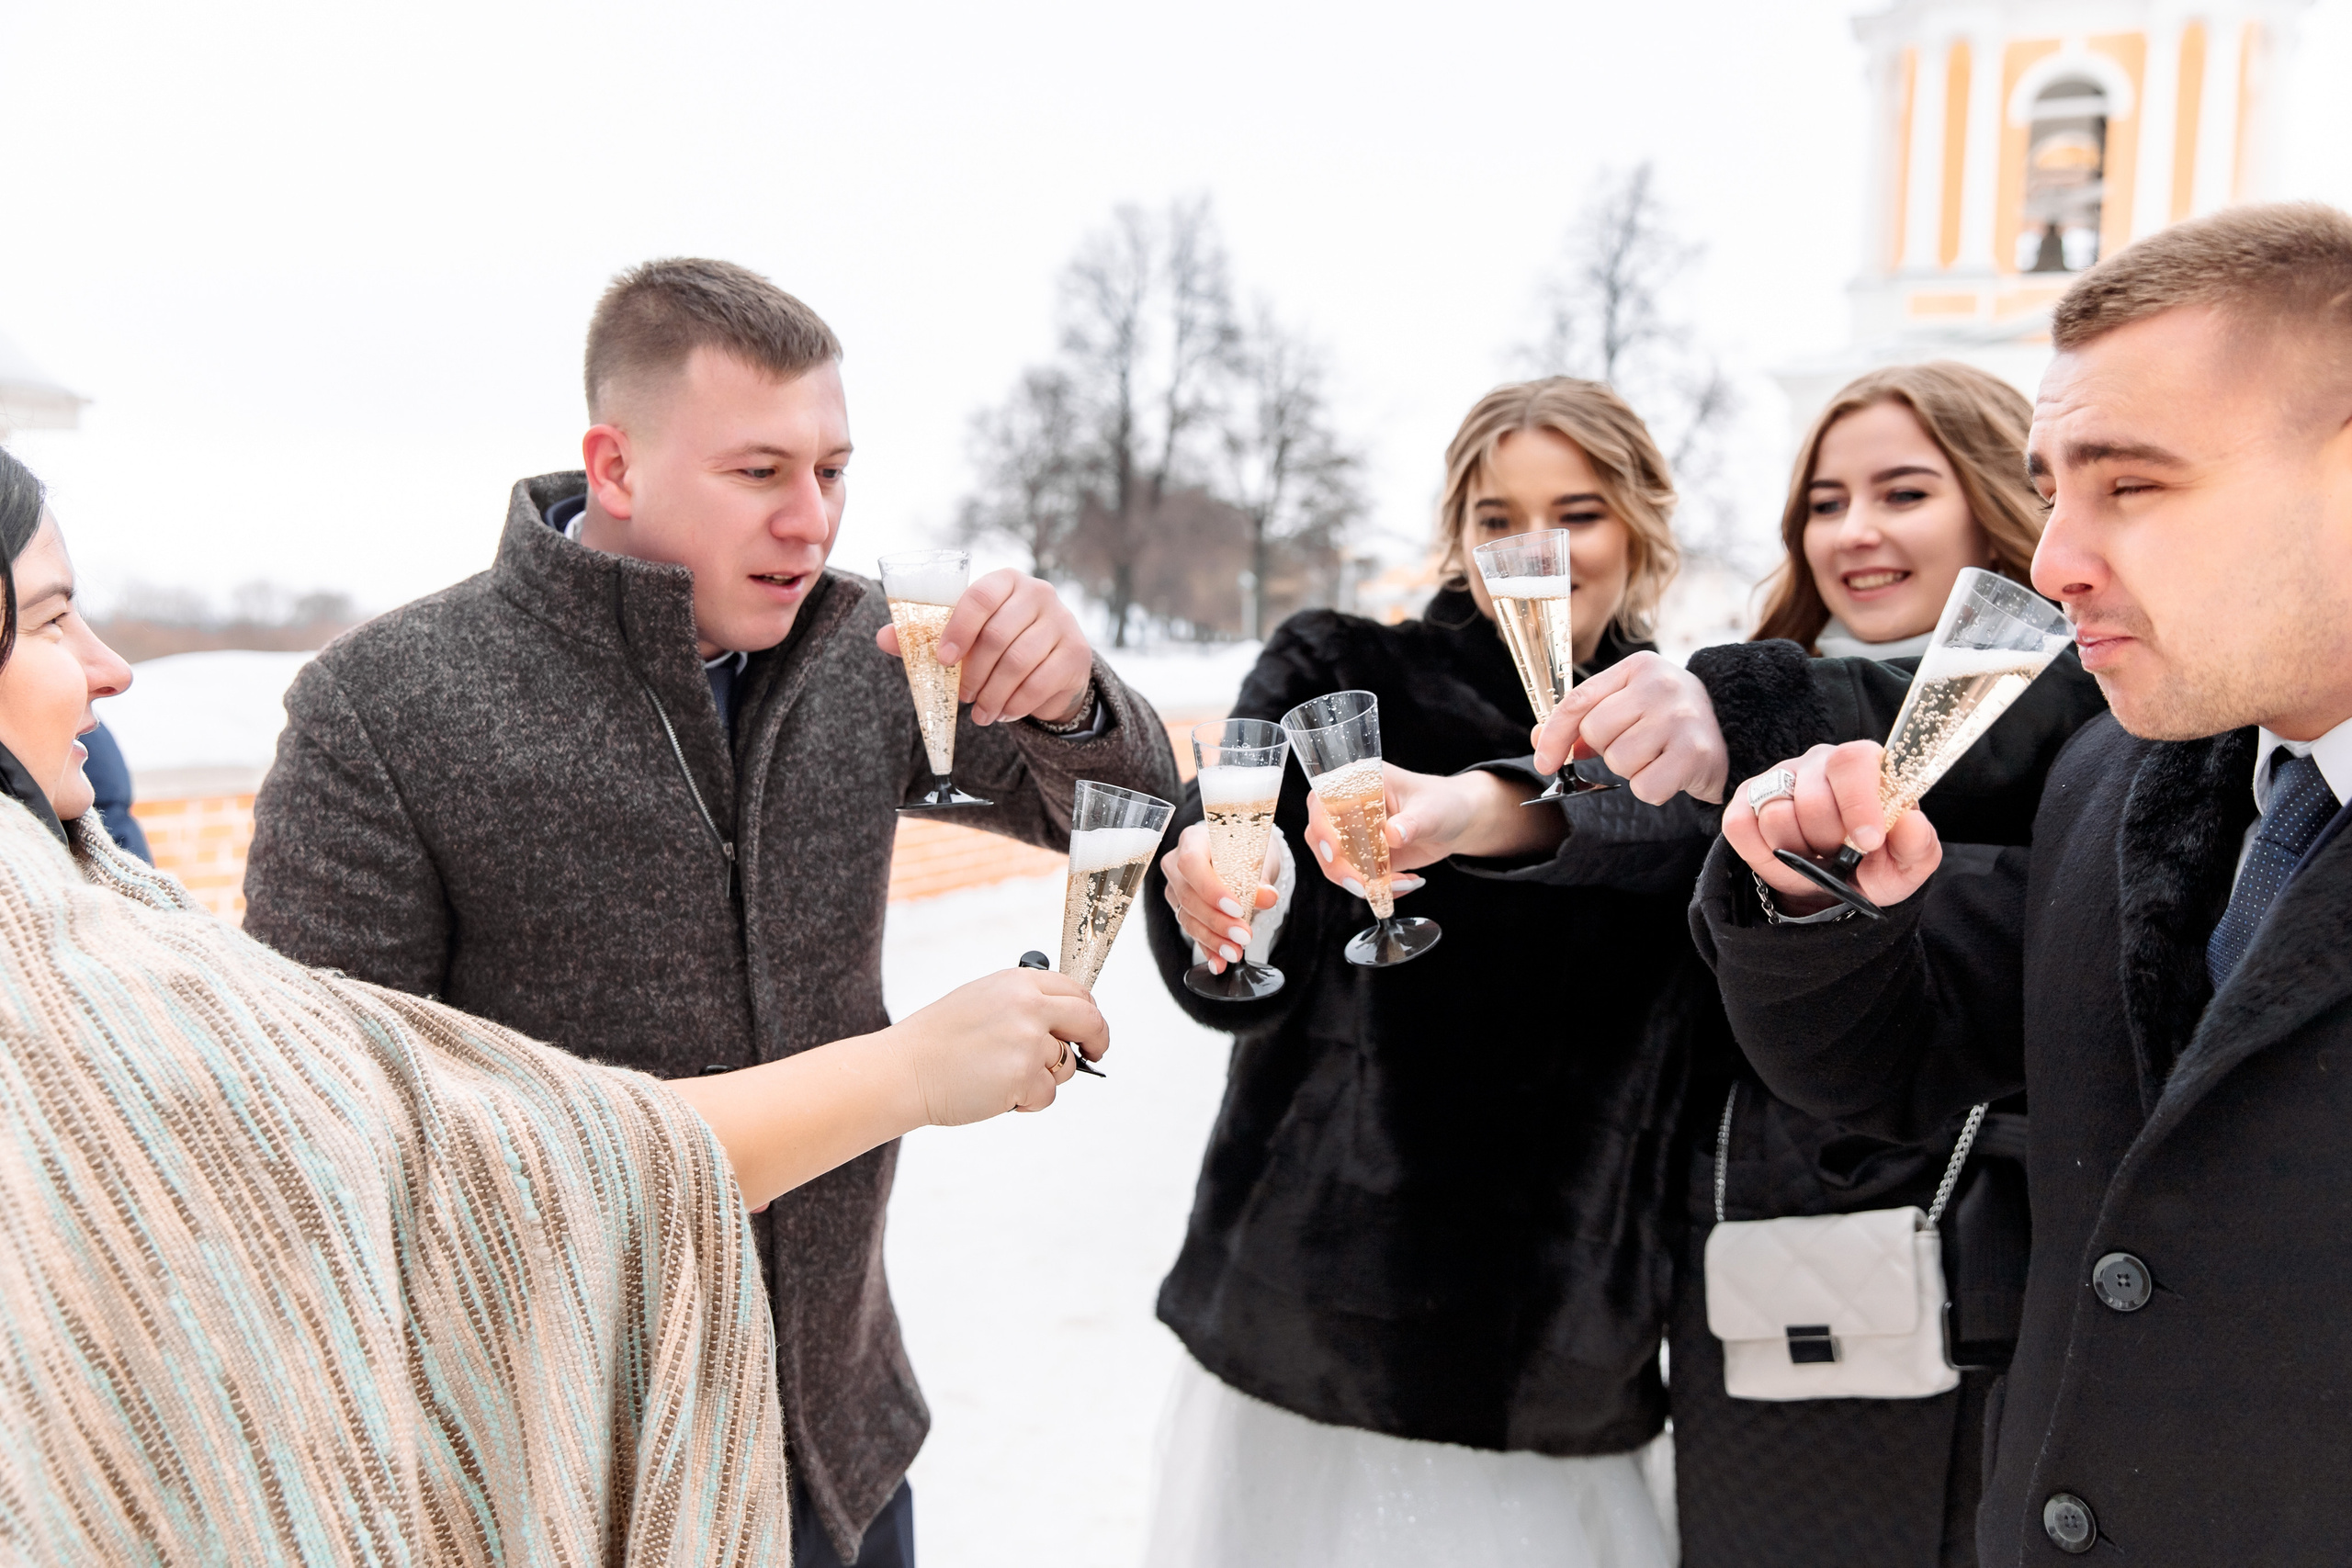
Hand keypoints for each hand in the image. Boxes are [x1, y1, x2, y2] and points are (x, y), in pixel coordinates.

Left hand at [875, 568, 1093, 725]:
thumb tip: (882, 637)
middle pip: (999, 635)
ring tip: (980, 713)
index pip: (980, 597)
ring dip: (993, 694)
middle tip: (962, 695)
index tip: (942, 659)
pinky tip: (1002, 713)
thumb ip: (925, 635)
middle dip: (974, 672)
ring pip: (1019, 663)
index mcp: (1006, 581)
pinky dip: (1016, 704)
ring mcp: (1062, 623)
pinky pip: (1040, 683)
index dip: (958, 629)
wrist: (1052, 663)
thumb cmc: (999, 643)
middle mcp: (1039, 594)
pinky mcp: (1076, 654)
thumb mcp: (964, 636)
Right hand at [886, 968, 1108, 1124]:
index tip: (1089, 1029)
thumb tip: (1062, 1021)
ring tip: (1004, 1078)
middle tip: (1094, 1053)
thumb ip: (1024, 1003)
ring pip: (1065, 1066)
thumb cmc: (937, 1040)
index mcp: (1018, 982)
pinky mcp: (1024, 1076)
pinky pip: (1047, 1095)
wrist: (905, 1069)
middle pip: (1089, 1021)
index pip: (1076, 991)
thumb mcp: (982, 1000)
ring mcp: (1028, 1041)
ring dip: (1044, 1078)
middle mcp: (1028, 1006)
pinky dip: (1028, 1102)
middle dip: (1097, 1040)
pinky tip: (997, 1094)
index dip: (1089, 1013)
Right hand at [1160, 821, 1279, 973]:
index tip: (1237, 908)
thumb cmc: (1246, 849)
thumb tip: (1268, 897)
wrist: (1241, 855)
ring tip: (1235, 953)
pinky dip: (1208, 948)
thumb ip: (1259, 879)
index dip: (1210, 888)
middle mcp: (1176, 863)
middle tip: (1244, 936)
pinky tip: (1218, 963)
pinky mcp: (1181, 909)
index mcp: (1193, 840)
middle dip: (1217, 921)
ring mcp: (1175, 888)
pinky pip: (1191, 931)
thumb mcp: (1256, 858)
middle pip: (1188, 896)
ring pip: (1187, 917)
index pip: (1190, 863)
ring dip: (1213, 939)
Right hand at [1300, 763, 1557, 887]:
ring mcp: (1353, 834)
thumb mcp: (1432, 810)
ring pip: (1335, 864)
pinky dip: (1378, 888)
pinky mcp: (1362, 856)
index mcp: (1359, 782)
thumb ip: (1412, 822)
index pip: (1323, 802)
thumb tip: (1391, 835)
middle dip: (1338, 867)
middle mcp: (1348, 807)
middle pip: (1320, 838)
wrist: (1458, 822)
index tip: (1334, 852)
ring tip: (1405, 883)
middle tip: (1364, 886)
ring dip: (1363, 882)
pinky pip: (1357, 878)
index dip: (1322, 827)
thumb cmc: (1444, 803)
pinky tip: (1408, 883)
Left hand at [1531, 651, 1729, 804]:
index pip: (1579, 701)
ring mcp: (1680, 718)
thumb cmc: (1667, 719)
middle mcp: (1660, 686)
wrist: (1733, 730)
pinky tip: (1670, 772)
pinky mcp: (1695, 753)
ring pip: (1618, 762)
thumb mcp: (1627, 705)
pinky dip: (1652, 789)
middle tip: (1637, 744)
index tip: (1544, 763)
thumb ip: (1583, 719)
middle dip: (1607, 748)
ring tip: (1656, 756)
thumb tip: (1540, 741)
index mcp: (1637, 668)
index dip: (1554, 735)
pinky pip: (1645, 787)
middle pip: (1596, 733)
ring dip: (1631, 770)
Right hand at [1722, 741, 1941, 913]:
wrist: (1833, 883)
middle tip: (1838, 856)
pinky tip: (1784, 858)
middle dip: (1827, 843)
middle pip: (1812, 799)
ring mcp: (1777, 778)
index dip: (1858, 803)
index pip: (1852, 761)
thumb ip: (1918, 844)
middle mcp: (1817, 762)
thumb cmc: (1872, 865)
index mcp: (1862, 765)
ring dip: (1796, 853)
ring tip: (1812, 858)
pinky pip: (1740, 825)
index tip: (1868, 843)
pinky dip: (1762, 855)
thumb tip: (1909, 821)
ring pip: (1775, 815)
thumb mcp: (1906, 864)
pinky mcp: (1745, 800)